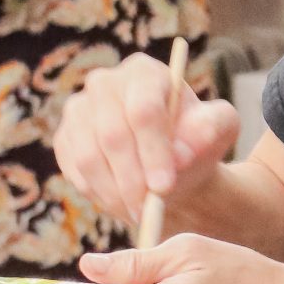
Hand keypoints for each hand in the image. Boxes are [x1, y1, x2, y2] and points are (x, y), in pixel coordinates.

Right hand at [55, 52, 238, 229]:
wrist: (169, 162)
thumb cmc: (195, 141)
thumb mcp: (219, 130)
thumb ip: (211, 130)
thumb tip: (181, 154)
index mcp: (144, 72)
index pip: (142, 110)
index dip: (152, 151)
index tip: (163, 186)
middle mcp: (104, 83)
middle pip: (112, 134)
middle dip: (132, 178)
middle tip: (148, 209)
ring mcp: (78, 109)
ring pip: (89, 157)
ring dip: (115, 191)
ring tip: (139, 212)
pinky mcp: (64, 138)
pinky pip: (75, 171)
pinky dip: (99, 193)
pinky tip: (121, 202)